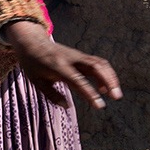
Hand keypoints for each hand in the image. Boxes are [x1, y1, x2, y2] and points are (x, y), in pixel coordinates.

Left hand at [2, 20, 121, 109]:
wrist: (32, 43)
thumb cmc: (33, 64)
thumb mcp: (36, 81)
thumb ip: (52, 95)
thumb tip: (67, 106)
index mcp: (58, 66)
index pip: (78, 80)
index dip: (90, 93)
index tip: (100, 105)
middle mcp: (71, 59)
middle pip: (95, 66)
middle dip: (109, 81)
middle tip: (116, 97)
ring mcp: (78, 56)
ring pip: (100, 63)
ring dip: (110, 77)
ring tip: (116, 94)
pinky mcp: (81, 56)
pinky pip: (97, 63)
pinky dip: (105, 74)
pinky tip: (104, 88)